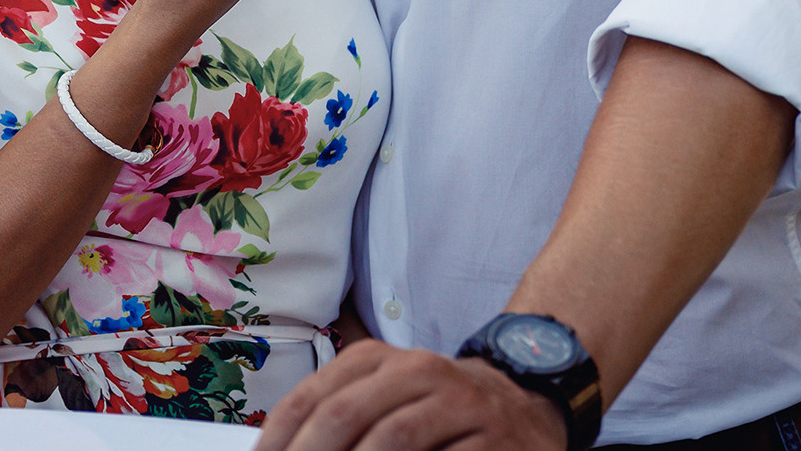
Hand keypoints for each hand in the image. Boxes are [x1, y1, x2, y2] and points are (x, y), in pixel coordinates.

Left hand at [258, 342, 568, 450]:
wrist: (521, 404)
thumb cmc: (435, 411)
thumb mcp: (384, 399)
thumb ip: (337, 420)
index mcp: (378, 360)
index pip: (311, 398)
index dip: (279, 439)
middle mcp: (417, 371)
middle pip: (345, 416)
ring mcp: (458, 403)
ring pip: (392, 438)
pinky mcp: (493, 440)